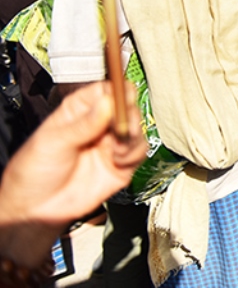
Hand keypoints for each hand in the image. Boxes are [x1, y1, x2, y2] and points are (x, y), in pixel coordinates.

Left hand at [0, 82, 145, 264]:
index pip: (105, 91)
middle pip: (127, 108)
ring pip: (137, 128)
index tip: (124, 96)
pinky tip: (118, 160)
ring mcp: (110, 144)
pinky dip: (134, 153)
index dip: (118, 90)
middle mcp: (99, 125)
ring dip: (133, 135)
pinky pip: (139, 152)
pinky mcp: (120, 165)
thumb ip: (83, 124)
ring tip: (118, 147)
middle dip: (129, 115)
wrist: (35, 210)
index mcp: (79, 111)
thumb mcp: (53, 143)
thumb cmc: (33, 171)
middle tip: (123, 126)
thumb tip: (108, 103)